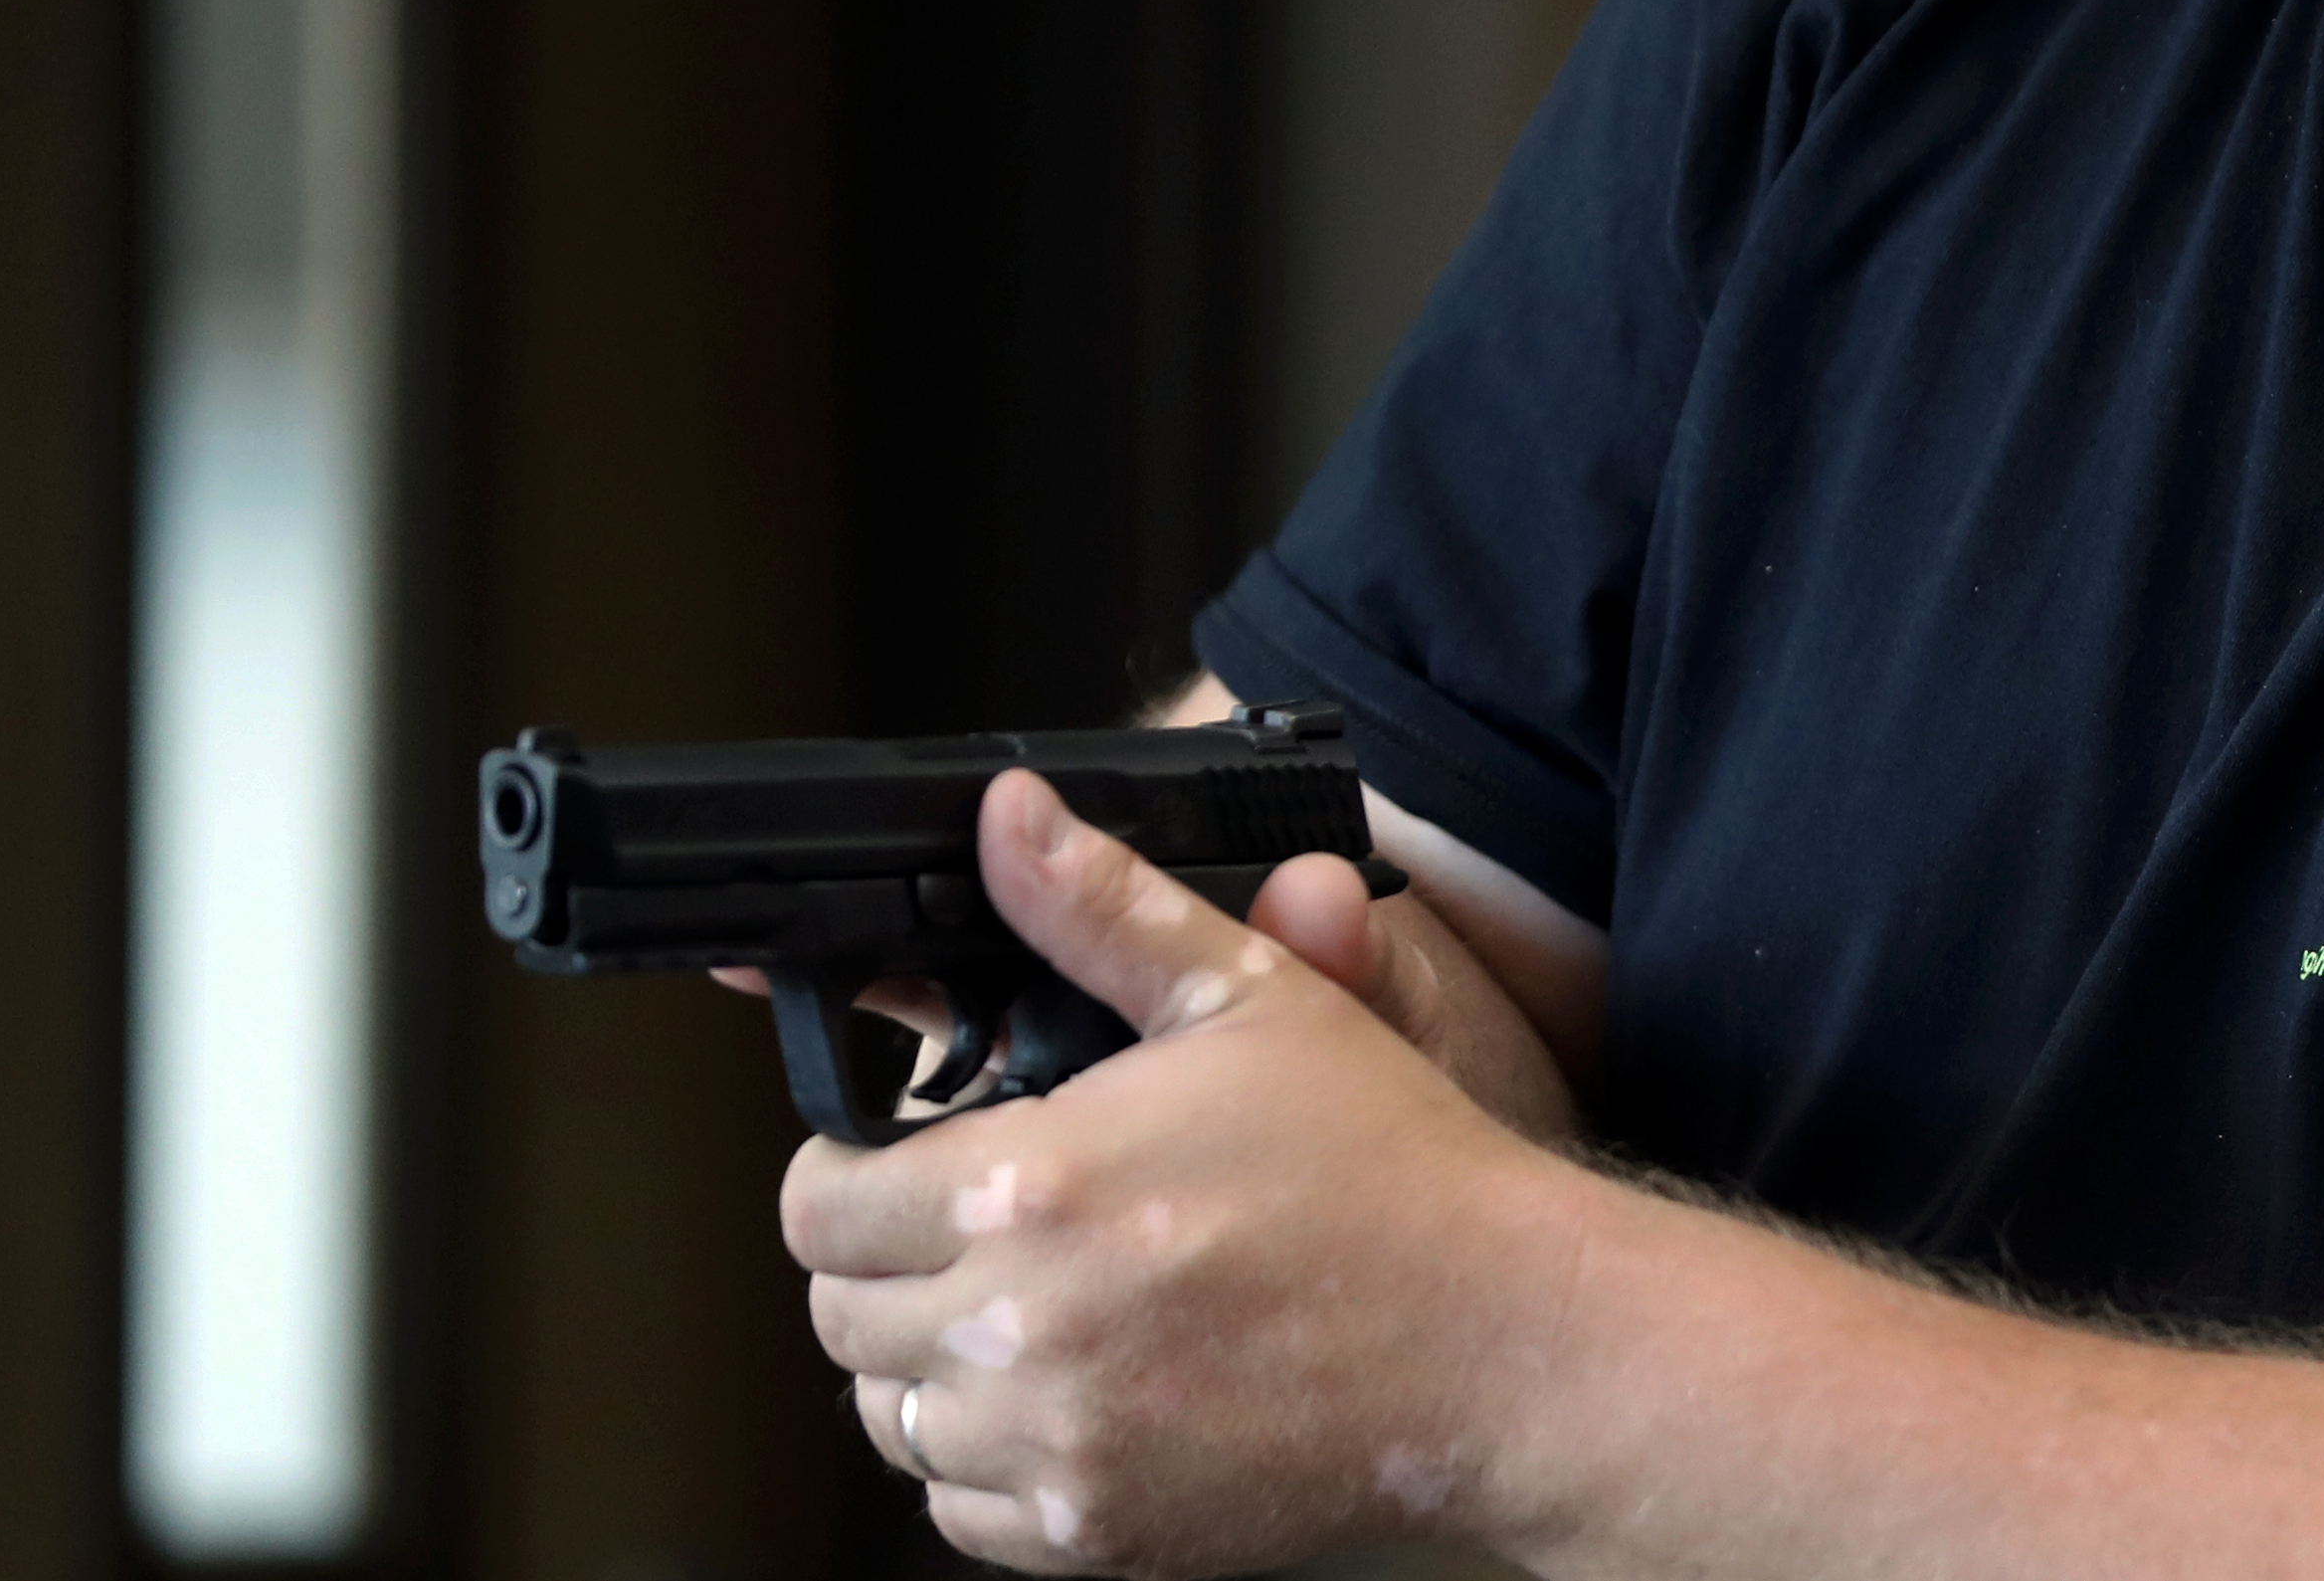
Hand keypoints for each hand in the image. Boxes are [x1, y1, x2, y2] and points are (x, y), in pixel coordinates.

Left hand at [783, 770, 1585, 1575]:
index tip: (898, 1161)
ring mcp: (1057, 1447)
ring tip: (1030, 1310)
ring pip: (894, 1421)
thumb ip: (1100, 909)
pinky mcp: (1097, 1536)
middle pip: (840, 1319)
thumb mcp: (1250, 1000)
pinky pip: (962, 1513)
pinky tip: (1079, 1394)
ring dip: (934, 1367)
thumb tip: (1008, 815)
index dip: (845, 1173)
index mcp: (1034, 1187)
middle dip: (886, 1265)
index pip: (819, 1205)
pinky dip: (994, 1463)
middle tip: (975, 1230)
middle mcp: (1023, 1329)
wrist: (1503, 1341)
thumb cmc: (1388, 1166)